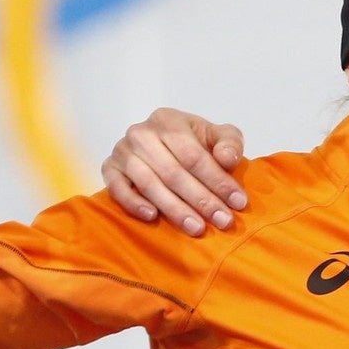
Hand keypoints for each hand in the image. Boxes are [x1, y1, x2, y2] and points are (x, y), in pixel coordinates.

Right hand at [103, 108, 249, 234]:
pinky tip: (152, 216)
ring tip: (197, 228)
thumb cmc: (193, 142)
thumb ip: (229, 142)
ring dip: (175, 209)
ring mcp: (122, 151)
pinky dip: (133, 203)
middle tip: (223, 221)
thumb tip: (227, 158)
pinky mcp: (109, 168)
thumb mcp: (217, 135)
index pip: (194, 156)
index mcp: (168, 120)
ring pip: (150, 184)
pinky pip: (117, 188)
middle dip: (202, 200)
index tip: (238, 203)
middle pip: (174, 173)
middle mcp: (141, 133)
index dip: (218, 181)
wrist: (161, 143)